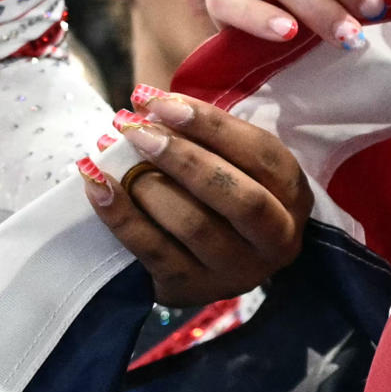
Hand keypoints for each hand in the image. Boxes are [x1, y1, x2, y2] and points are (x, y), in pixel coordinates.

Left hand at [77, 88, 310, 308]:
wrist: (209, 258)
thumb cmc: (218, 190)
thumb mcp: (230, 160)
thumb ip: (204, 133)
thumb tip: (148, 103)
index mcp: (293, 196)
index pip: (261, 155)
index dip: (210, 125)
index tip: (159, 101)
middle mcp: (276, 240)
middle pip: (237, 196)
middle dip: (181, 157)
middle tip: (134, 129)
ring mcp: (236, 271)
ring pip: (195, 226)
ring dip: (148, 184)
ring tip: (115, 157)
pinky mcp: (192, 289)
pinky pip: (153, 251)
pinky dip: (120, 216)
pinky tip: (97, 185)